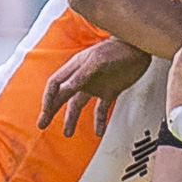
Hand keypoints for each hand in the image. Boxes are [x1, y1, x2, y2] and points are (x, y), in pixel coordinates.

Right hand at [37, 38, 151, 136]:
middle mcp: (82, 78)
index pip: (55, 85)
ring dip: (71, 119)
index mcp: (75, 68)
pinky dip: (99, 121)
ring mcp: (95, 85)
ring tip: (68, 133)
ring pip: (78, 105)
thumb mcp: (96, 62)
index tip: (45, 112)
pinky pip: (101, 110)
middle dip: (51, 111)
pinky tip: (99, 132)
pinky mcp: (109, 91)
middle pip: (62, 96)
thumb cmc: (117, 50)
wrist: (139, 48)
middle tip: (42, 124)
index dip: (48, 98)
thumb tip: (64, 89)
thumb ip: (80, 76)